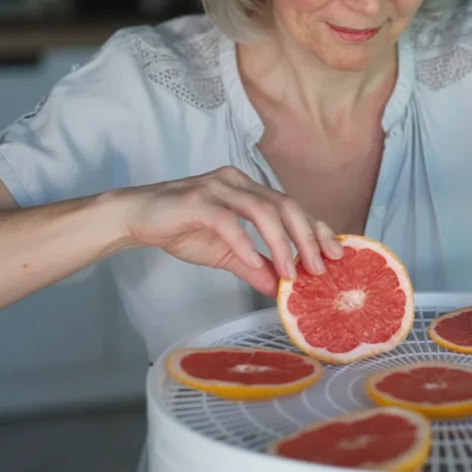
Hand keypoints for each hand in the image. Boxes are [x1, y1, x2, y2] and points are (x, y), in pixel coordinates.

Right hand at [120, 166, 342, 295]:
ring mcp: (218, 188)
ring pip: (262, 210)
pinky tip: (253, 263)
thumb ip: (251, 266)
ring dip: (281, 244)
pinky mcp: (197, 201)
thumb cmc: (180, 228)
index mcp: (249, 190)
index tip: (337, 255)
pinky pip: (228, 221)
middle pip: (285, 205)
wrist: (135, 217)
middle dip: (307, 237)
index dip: (317, 229)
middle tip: (320, 269)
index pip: (293, 207)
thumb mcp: (224, 253)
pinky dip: (244, 243)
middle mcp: (239, 182)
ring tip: (291, 273)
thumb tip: (277, 288)